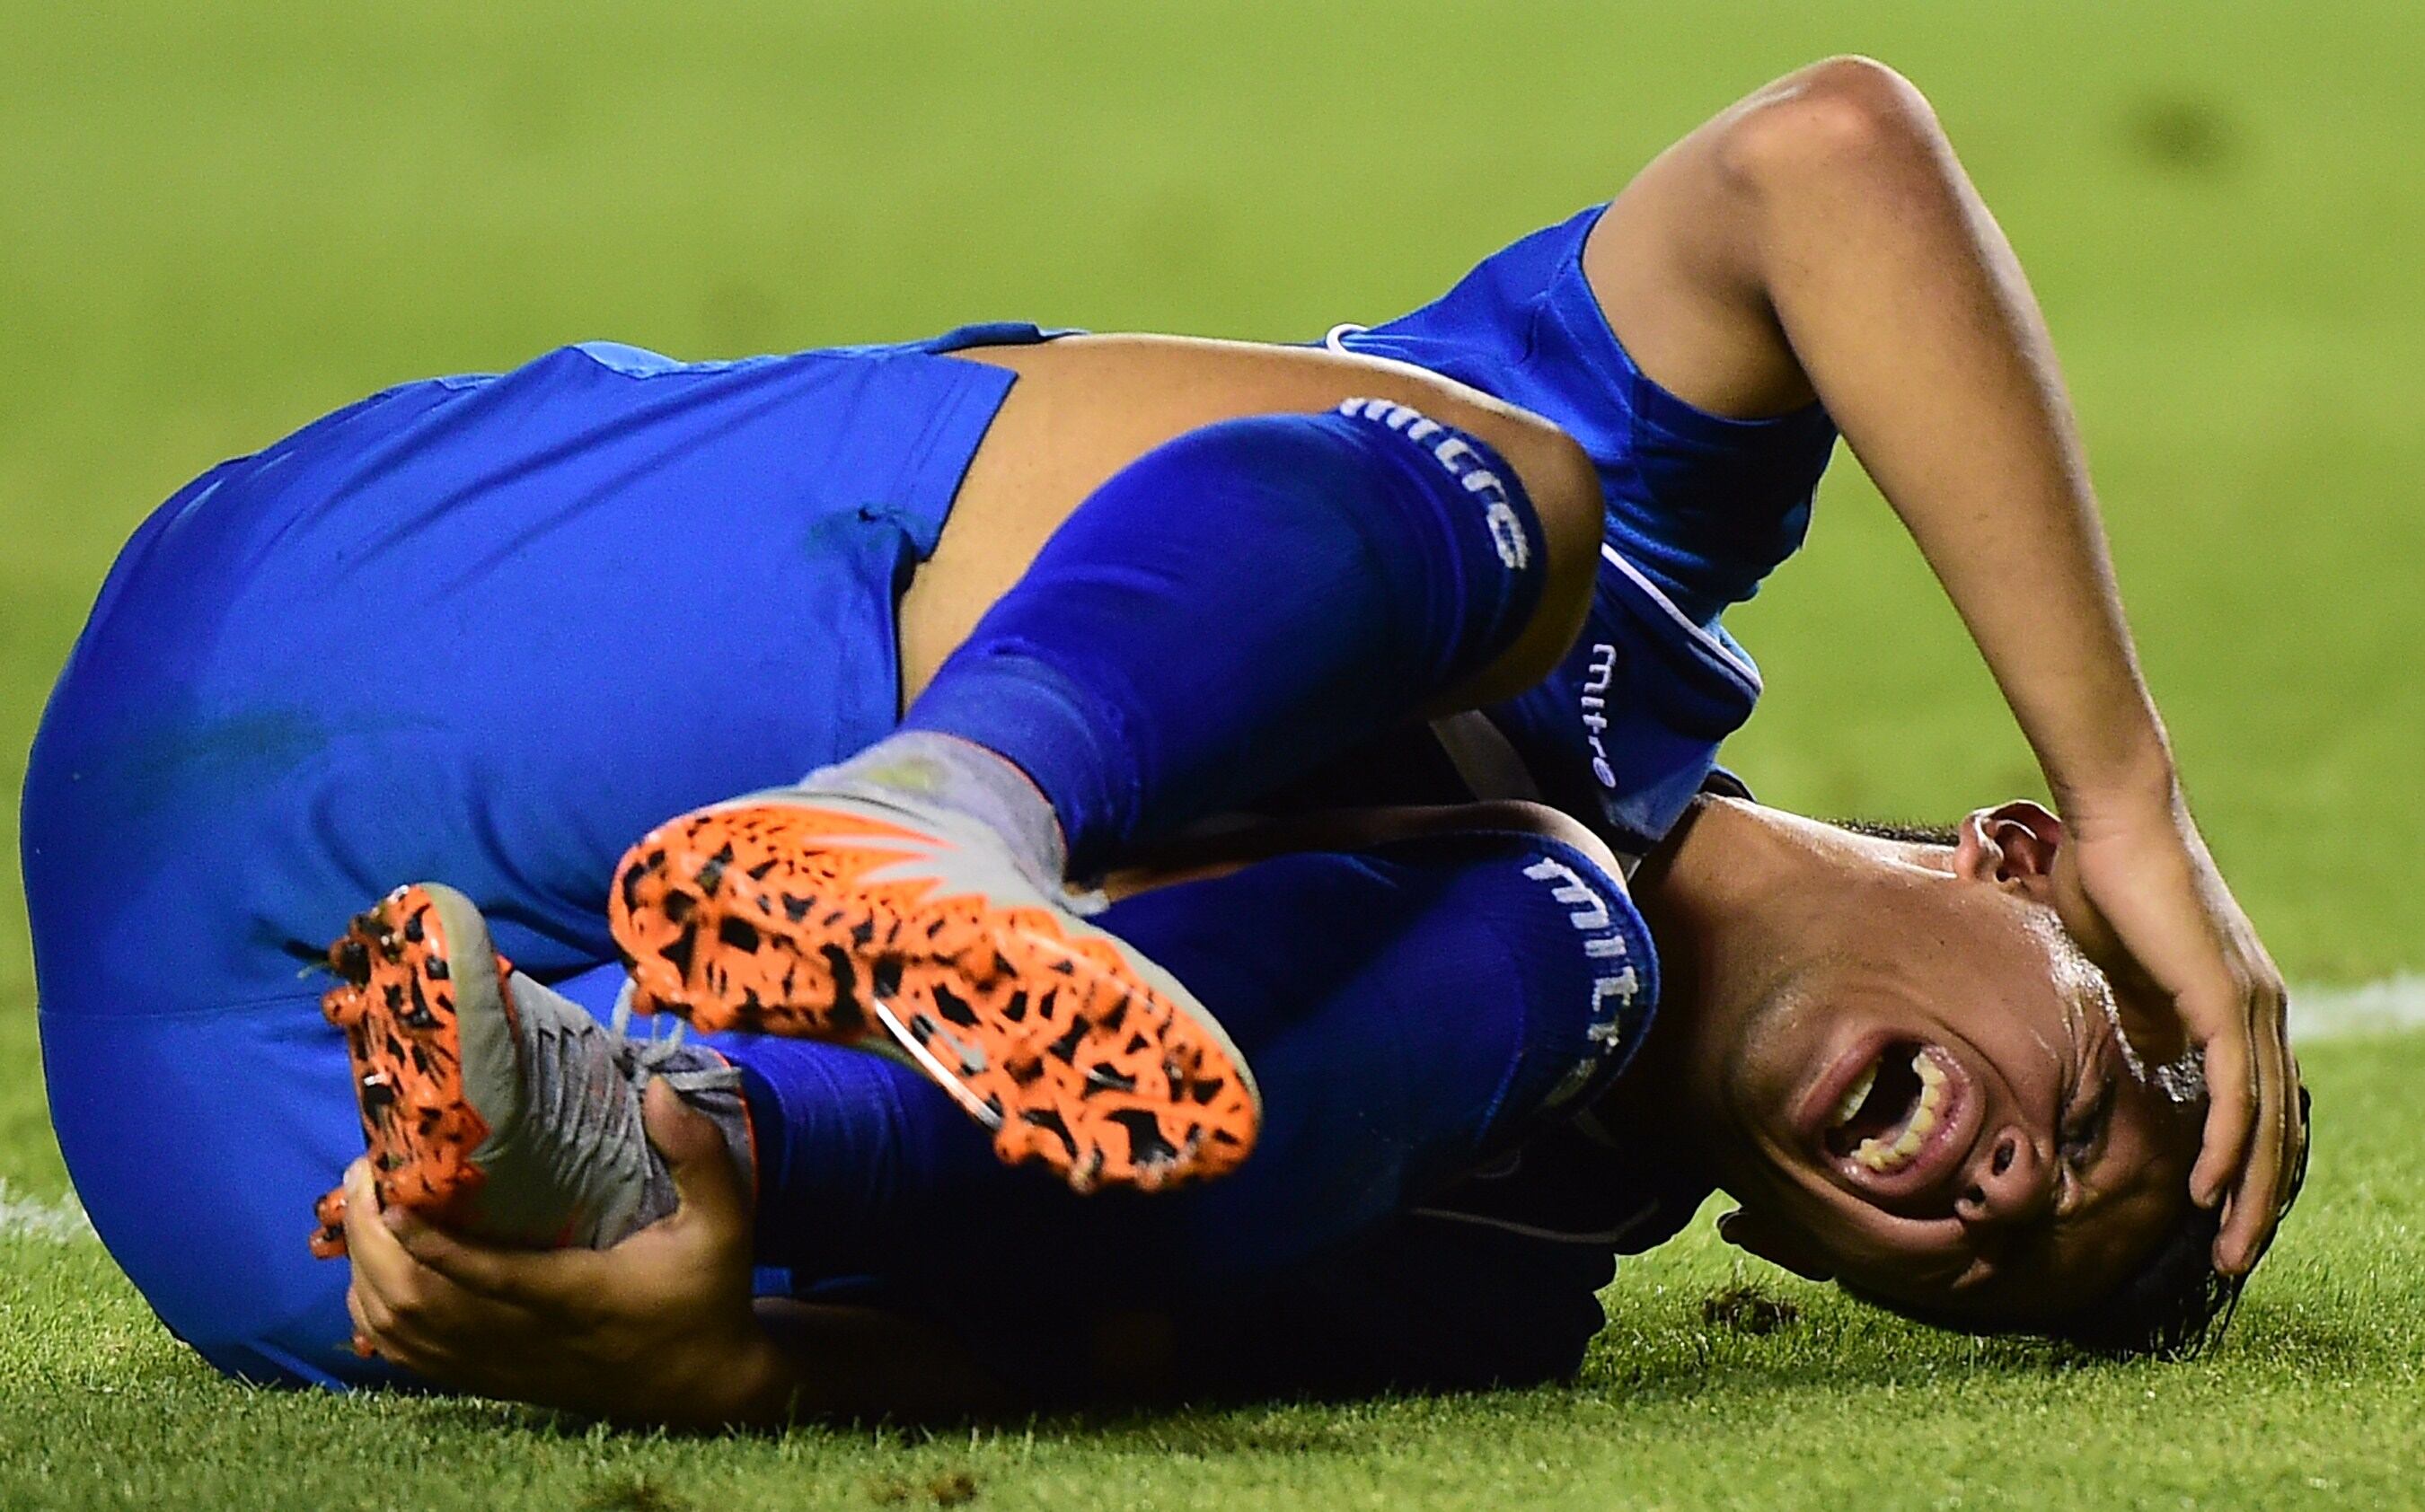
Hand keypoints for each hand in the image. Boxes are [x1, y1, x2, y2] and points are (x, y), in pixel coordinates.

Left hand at [340, 1080, 785, 1426]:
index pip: (491, 1278)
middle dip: (372, 1240)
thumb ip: (699, 1155)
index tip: (394, 1194)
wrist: (702, 1387)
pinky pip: (407, 1356)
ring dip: (365, 1270)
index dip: (434, 1243)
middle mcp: (526, 1336)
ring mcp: (500, 1363)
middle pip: (419, 1304)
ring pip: (400, 1332)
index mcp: (577, 1296)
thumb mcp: (723, 1224)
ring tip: (362, 1206)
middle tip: (366, 1174)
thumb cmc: (707, 1295)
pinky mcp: (490, 1377)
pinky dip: (374, 1312)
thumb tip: (656, 1088)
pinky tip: (374, 1265)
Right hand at [2050, 783, 2300, 1274]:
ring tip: (2232, 1248)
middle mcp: (2260, 1009)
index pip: (2259, 1102)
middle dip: (2260, 1201)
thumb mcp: (2123, 964)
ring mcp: (2249, 1005)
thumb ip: (2144, 1011)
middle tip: (2238, 1258)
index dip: (2248, 1163)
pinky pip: (2236, 1094)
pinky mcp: (2223, 1001)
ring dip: (2250, 1193)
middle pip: (2275, 1127)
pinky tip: (2213, 1189)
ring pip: (2263, 1123)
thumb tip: (2154, 1054)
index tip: (2222, 1213)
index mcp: (2238, 1001)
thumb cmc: (2107, 875)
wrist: (2115, 818)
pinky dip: (2228, 1148)